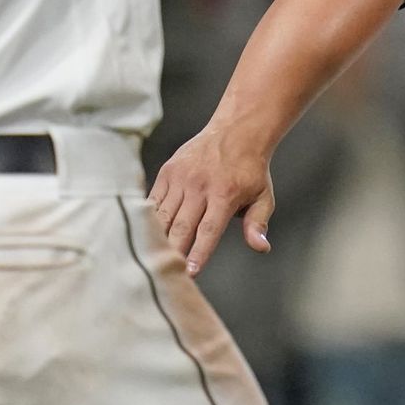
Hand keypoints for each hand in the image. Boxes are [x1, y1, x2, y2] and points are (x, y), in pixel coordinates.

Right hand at [149, 124, 276, 276]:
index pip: (208, 230)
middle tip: (165, 273)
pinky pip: (153, 200)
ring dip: (156, 239)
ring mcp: (181, 177)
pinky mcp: (168, 172)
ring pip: (163, 215)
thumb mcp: (263, 196)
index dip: (198, 253)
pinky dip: (147, 219)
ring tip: (150, 259)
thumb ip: (258, 223)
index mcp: (225, 194)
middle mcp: (200, 186)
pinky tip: (141, 236)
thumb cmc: (251, 170)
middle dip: (174, 251)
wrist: (237, 131)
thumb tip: (262, 247)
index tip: (190, 273)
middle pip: (182, 226)